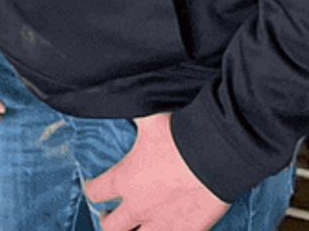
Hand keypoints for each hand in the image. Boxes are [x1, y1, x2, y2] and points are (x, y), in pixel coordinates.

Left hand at [85, 112, 227, 230]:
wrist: (216, 155)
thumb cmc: (182, 134)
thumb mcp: (150, 117)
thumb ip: (133, 111)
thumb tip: (119, 91)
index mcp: (125, 179)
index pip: (96, 192)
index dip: (92, 189)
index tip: (94, 187)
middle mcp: (138, 206)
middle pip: (110, 227)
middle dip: (108, 220)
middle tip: (110, 215)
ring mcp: (161, 224)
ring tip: (134, 228)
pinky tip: (165, 229)